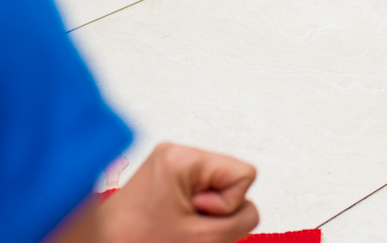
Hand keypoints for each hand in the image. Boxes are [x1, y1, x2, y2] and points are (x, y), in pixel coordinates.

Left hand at [98, 143, 257, 242]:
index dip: (228, 204)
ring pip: (216, 189)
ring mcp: (168, 164)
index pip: (244, 174)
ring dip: (203, 215)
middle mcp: (175, 152)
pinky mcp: (164, 178)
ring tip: (175, 226)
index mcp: (182, 157)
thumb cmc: (139, 242)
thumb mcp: (203, 238)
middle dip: (215, 210)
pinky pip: (200, 192)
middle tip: (183, 225)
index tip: (196, 215)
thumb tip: (247, 209)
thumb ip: (242, 219)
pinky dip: (192, 214)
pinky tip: (171, 223)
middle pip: (230, 180)